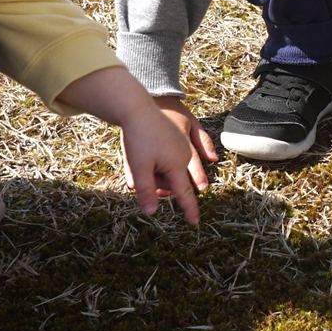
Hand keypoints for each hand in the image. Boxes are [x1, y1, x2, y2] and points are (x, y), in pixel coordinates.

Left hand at [118, 101, 202, 223]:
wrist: (137, 107)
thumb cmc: (139, 138)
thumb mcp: (139, 167)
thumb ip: (146, 191)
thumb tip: (151, 213)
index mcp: (177, 165)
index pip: (184, 194)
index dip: (189, 209)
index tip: (194, 223)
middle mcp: (184, 156)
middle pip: (173, 181)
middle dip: (160, 184)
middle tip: (143, 173)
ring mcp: (181, 146)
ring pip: (170, 169)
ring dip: (156, 172)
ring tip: (140, 160)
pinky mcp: (176, 137)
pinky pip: (169, 157)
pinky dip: (157, 162)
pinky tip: (146, 153)